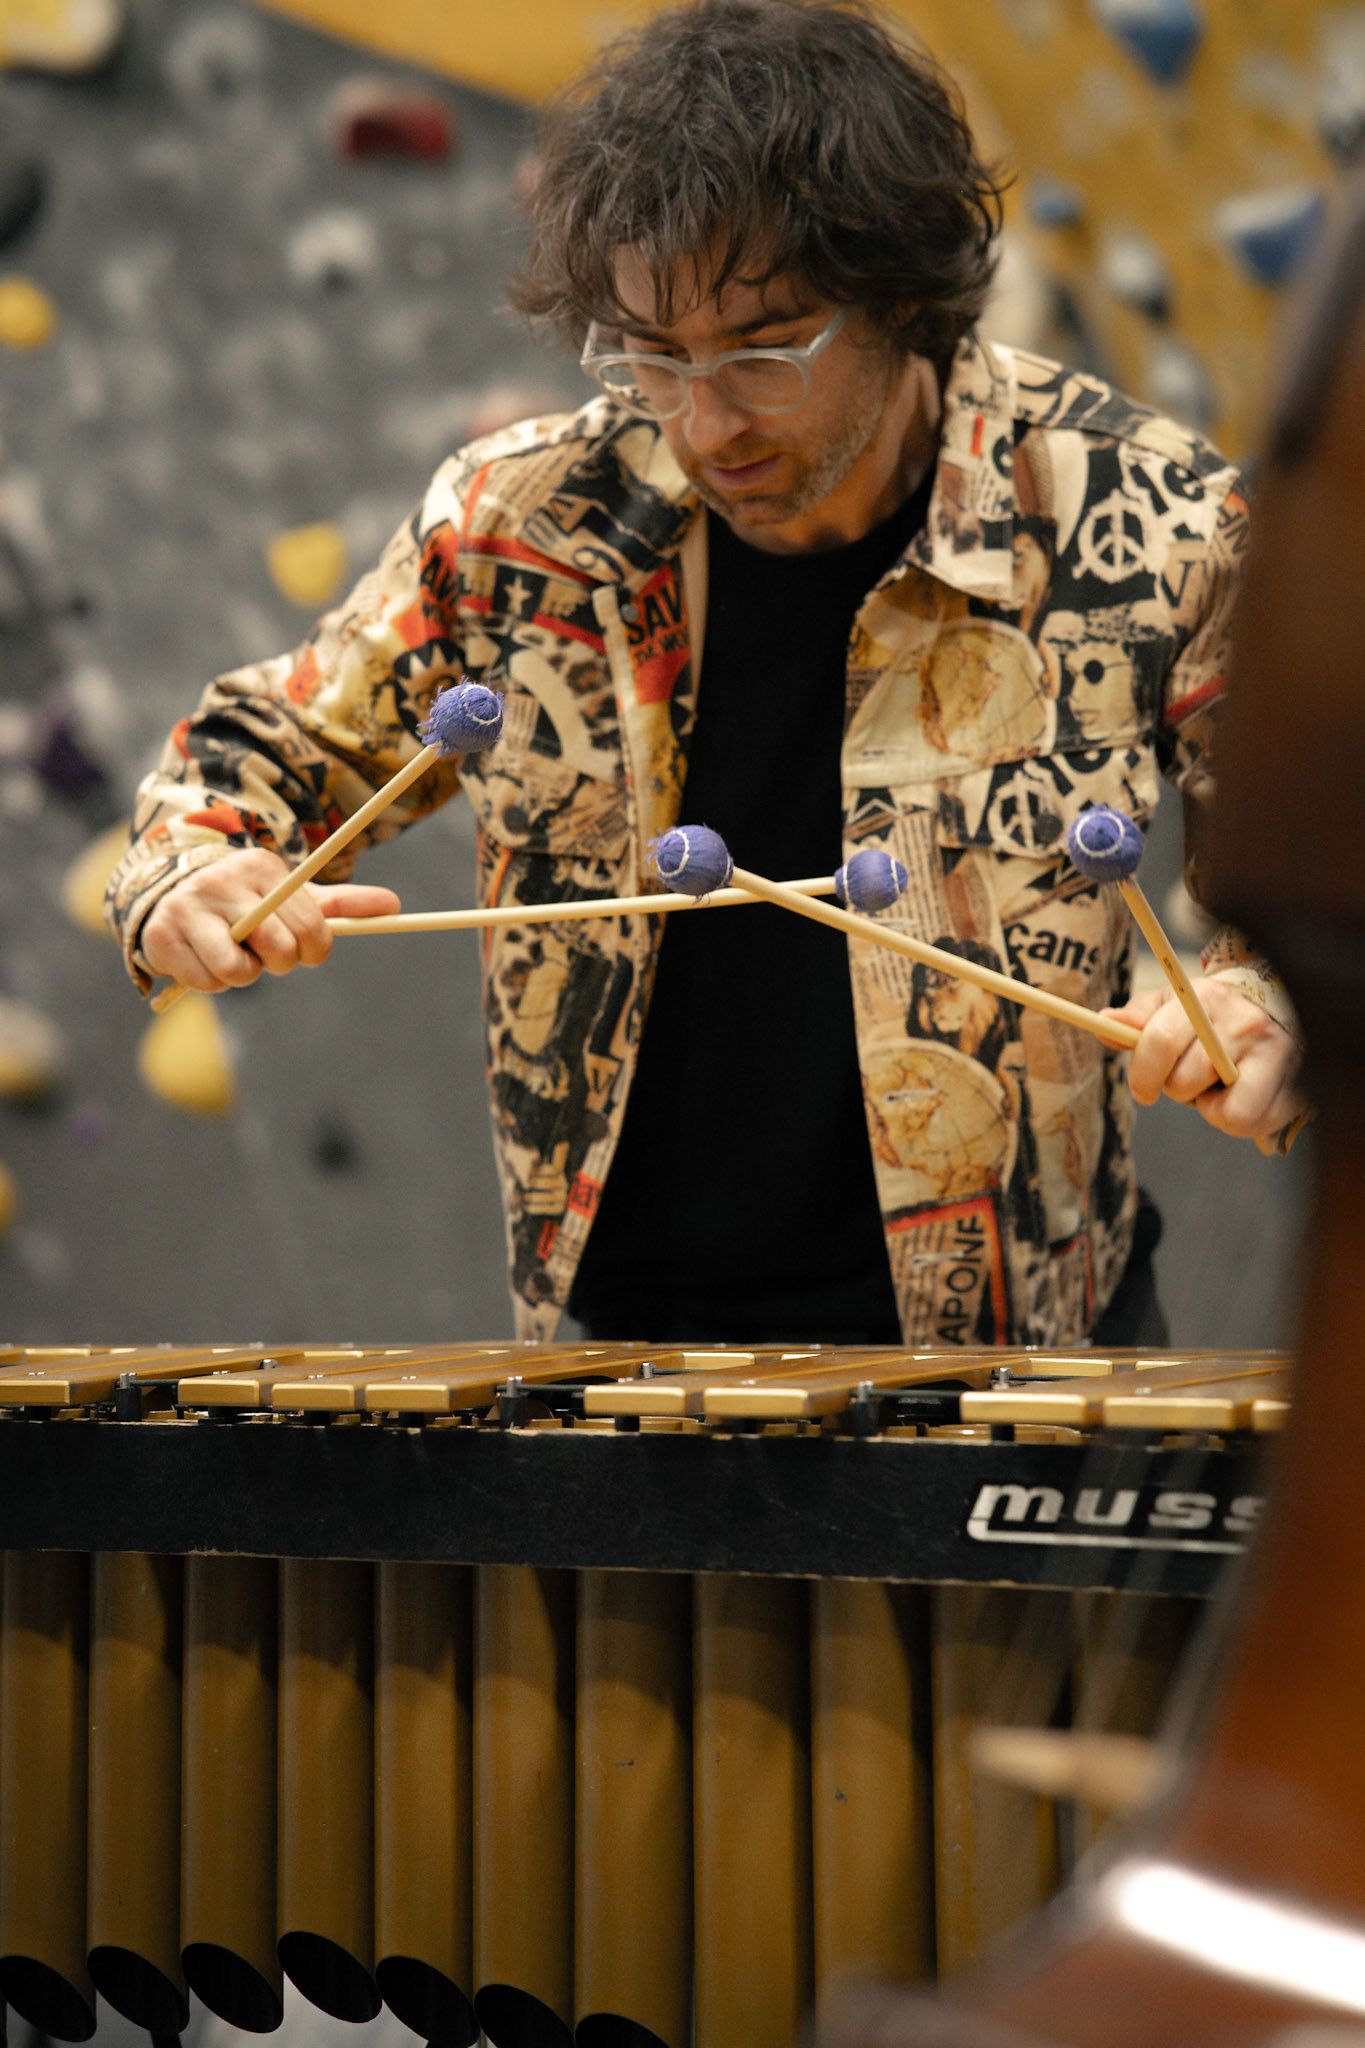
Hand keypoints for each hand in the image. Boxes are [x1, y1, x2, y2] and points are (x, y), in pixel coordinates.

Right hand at [140, 848, 400, 991]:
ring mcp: (189, 907)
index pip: (312, 927)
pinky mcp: (160, 936)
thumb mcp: (291, 897)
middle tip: (263, 952)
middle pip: (279, 951)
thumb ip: (340, 904)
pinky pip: (206, 983)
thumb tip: (395, 906)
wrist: (169, 893)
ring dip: (243, 975)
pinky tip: (202, 958)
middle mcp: (223, 882)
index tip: (305, 952)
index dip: (315, 951)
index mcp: (262, 868)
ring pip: (239, 972)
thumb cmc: (245, 902)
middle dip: (278, 963)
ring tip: (232, 954)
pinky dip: (211, 982)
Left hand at [1102, 979, 1304, 1142]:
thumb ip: (1137, 1017)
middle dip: (1177, 1089)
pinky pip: (1249, 1123)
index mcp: (1204, 998)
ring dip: (1209, 1107)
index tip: (1143, 1089)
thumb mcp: (1171, 1006)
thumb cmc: (1210, 1015)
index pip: (1160, 1041)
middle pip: (1183, 1082)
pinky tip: (1240, 1098)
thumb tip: (1104, 1022)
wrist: (1278, 1009)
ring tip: (1218, 1087)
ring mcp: (1272, 1053)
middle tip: (1191, 1079)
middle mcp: (1241, 1022)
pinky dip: (1237, 1121)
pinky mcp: (1293, 1083)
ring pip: (1220, 1111)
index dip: (1142, 1074)